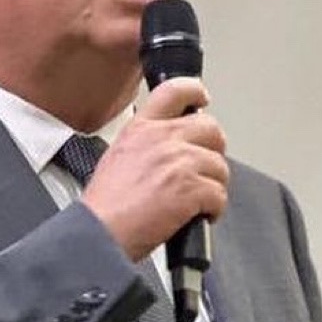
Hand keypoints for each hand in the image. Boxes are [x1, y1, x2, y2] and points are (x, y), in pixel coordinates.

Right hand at [81, 77, 231, 262]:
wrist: (101, 231)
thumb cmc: (107, 205)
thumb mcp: (118, 156)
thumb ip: (147, 144)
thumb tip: (171, 150)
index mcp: (142, 128)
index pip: (174, 91)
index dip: (195, 91)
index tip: (202, 99)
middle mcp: (162, 139)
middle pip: (211, 128)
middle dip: (214, 151)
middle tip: (205, 169)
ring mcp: (179, 162)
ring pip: (220, 166)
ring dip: (214, 186)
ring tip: (196, 201)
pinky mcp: (191, 188)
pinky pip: (219, 194)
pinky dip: (214, 209)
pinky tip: (198, 216)